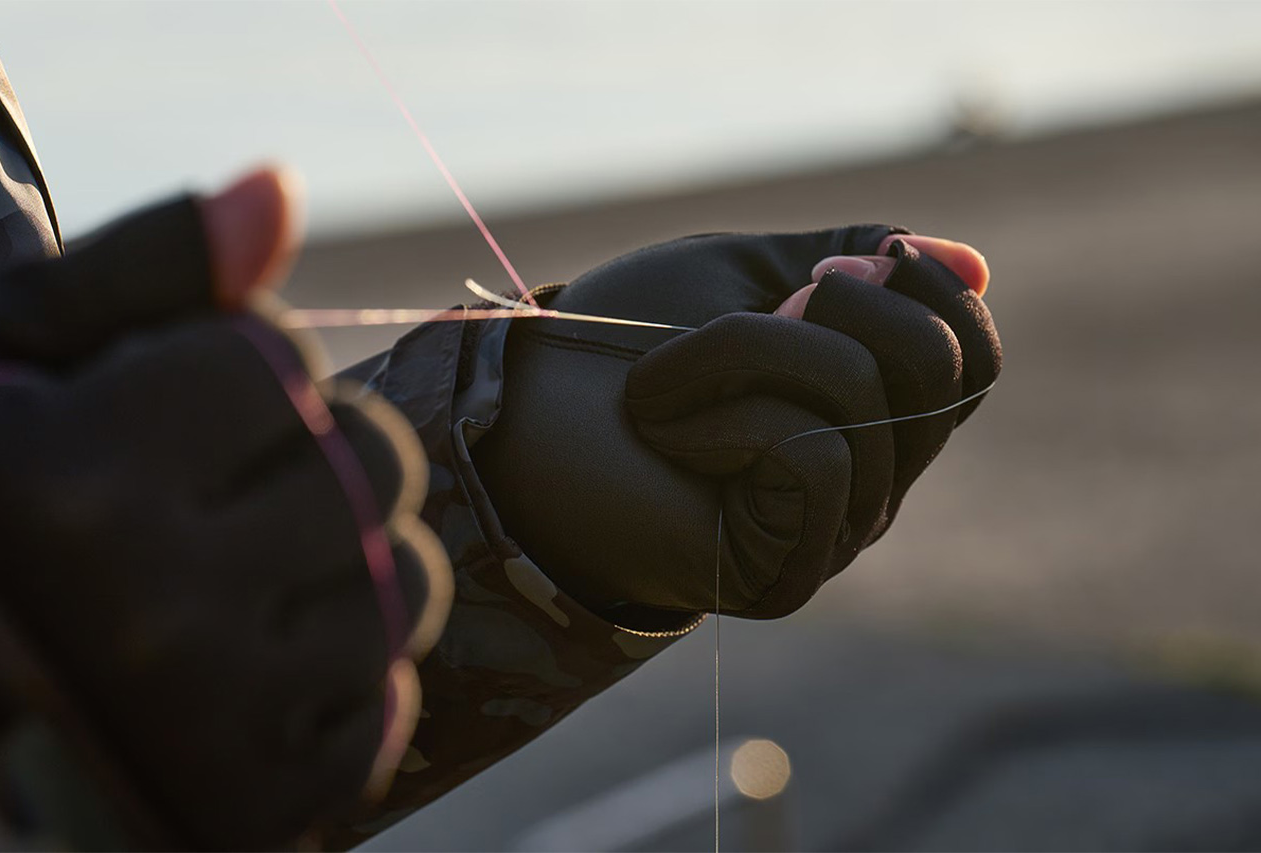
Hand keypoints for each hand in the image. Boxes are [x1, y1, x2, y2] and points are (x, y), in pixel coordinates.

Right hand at [0, 171, 449, 846]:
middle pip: (372, 467)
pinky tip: (258, 664)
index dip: (234, 373)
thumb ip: (140, 274)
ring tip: (245, 577)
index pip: (276, 361)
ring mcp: (211, 722)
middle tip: (226, 495)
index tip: (168, 415)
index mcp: (68, 480)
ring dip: (348, 565)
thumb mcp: (8, 365)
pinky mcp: (256, 810)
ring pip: (401, 587)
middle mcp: (147, 607)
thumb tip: (276, 189)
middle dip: (315, 459)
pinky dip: (344, 675)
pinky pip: (382, 705)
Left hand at [472, 226, 998, 620]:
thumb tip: (975, 263)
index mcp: (875, 408)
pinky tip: (668, 433)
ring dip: (746, 347)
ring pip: (868, 398)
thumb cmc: (621, 341)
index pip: (974, 356)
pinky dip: (726, 410)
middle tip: (753, 312)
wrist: (518, 413)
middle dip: (841, 304)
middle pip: (948, 369)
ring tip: (669, 376)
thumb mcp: (746, 273)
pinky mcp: (786, 569)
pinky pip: (816, 456)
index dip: (926, 288)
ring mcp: (835, 531)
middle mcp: (875, 478)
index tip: (830, 266)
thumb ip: (857, 263)